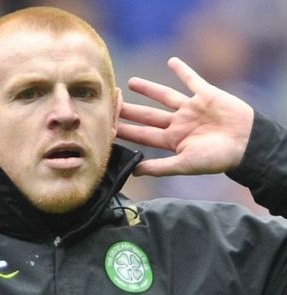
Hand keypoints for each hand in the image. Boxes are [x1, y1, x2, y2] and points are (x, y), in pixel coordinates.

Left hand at [117, 57, 253, 176]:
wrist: (247, 144)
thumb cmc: (217, 158)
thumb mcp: (186, 164)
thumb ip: (160, 167)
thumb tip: (135, 171)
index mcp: (172, 140)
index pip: (142, 134)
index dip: (125, 130)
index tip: (106, 126)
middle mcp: (178, 123)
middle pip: (148, 114)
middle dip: (129, 109)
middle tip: (110, 102)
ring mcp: (191, 109)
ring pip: (164, 96)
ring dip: (148, 89)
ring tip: (130, 82)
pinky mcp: (206, 95)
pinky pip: (192, 80)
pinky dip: (183, 71)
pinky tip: (172, 61)